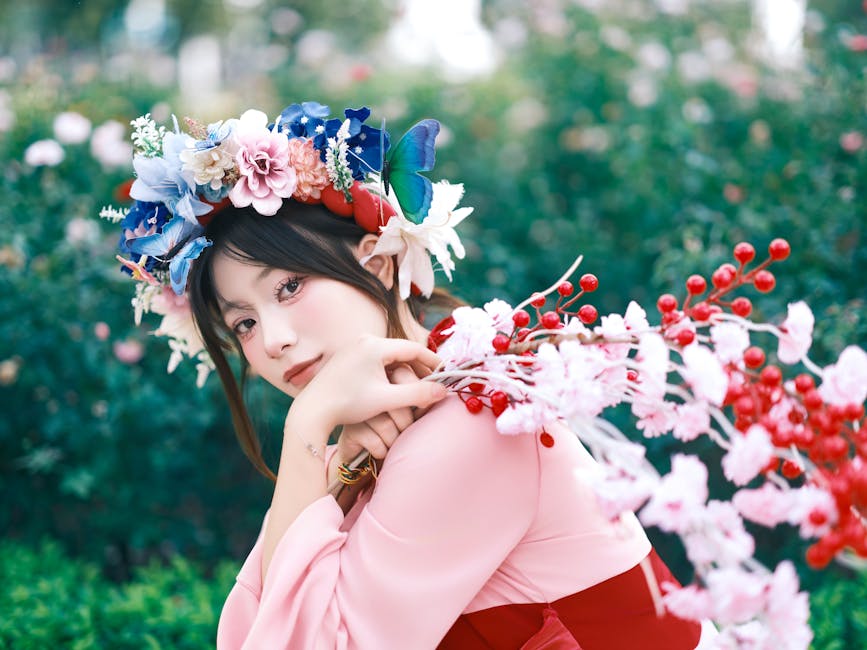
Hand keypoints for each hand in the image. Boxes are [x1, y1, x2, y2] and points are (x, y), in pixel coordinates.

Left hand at [287, 335, 445, 443]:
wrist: (313, 410)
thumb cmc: (348, 404)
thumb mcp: (386, 400)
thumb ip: (417, 395)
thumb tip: (443, 391)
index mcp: (375, 345)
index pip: (413, 349)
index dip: (432, 361)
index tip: (445, 374)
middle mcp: (364, 340)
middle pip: (402, 351)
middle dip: (420, 367)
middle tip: (434, 383)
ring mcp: (355, 347)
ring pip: (390, 356)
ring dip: (405, 370)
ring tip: (418, 386)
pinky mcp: (348, 357)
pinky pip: (377, 360)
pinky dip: (391, 371)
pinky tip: (396, 385)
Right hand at [336, 363, 418, 460]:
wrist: (365, 449)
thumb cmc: (393, 426)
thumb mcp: (411, 408)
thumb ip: (423, 397)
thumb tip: (441, 392)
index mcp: (387, 377)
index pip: (405, 375)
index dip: (420, 393)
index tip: (425, 407)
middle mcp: (371, 389)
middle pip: (398, 404)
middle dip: (407, 423)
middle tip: (405, 430)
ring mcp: (358, 408)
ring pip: (387, 427)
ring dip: (394, 441)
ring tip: (392, 441)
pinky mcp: (351, 429)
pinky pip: (376, 443)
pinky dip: (383, 451)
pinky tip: (379, 448)